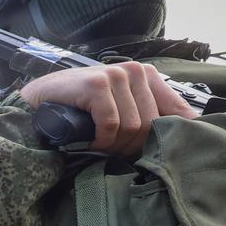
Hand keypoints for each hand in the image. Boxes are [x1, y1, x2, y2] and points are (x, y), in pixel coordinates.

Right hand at [19, 63, 193, 155]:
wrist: (39, 101)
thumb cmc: (80, 109)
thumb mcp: (120, 110)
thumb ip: (148, 117)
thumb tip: (186, 138)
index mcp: (148, 76)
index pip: (179, 111)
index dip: (172, 137)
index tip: (161, 154)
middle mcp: (136, 71)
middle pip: (151, 125)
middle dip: (131, 146)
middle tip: (111, 149)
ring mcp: (116, 75)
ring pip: (132, 127)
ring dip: (113, 145)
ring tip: (98, 144)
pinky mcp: (97, 84)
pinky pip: (111, 124)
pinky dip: (99, 140)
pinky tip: (89, 141)